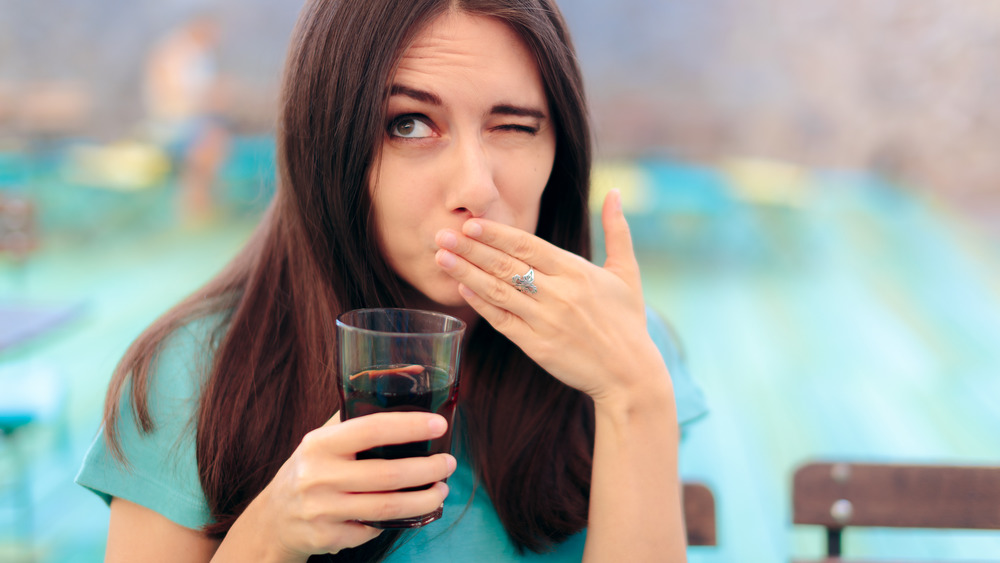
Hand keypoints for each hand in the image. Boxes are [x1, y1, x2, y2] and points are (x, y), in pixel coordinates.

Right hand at [235, 412, 455, 559]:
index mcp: (320, 444)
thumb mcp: (323, 439)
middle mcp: (319, 477)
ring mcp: (323, 510)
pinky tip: (408, 512)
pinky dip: (395, 521)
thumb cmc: (311, 468)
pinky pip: (373, 530)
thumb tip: (407, 377)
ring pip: (387, 509)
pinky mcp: (328, 538)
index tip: (439, 425)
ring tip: (441, 491)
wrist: (274, 518)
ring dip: (423, 501)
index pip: (371, 430)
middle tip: (449, 464)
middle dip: (428, 470)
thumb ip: (357, 415)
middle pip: (387, 476)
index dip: (410, 427)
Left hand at [434, 190, 665, 403]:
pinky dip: (481, 304)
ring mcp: (547, 321)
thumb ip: (617, 230)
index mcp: (577, 271)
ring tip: (440, 257)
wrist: (630, 374)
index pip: (528, 245)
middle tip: (441, 234)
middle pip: (507, 265)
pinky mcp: (538, 347)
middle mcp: (560, 294)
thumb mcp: (627, 272)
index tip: (470, 223)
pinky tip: (460, 289)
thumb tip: (615, 191)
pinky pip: (503, 321)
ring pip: (499, 291)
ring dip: (466, 273)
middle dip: (471, 249)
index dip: (497, 234)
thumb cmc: (627, 322)